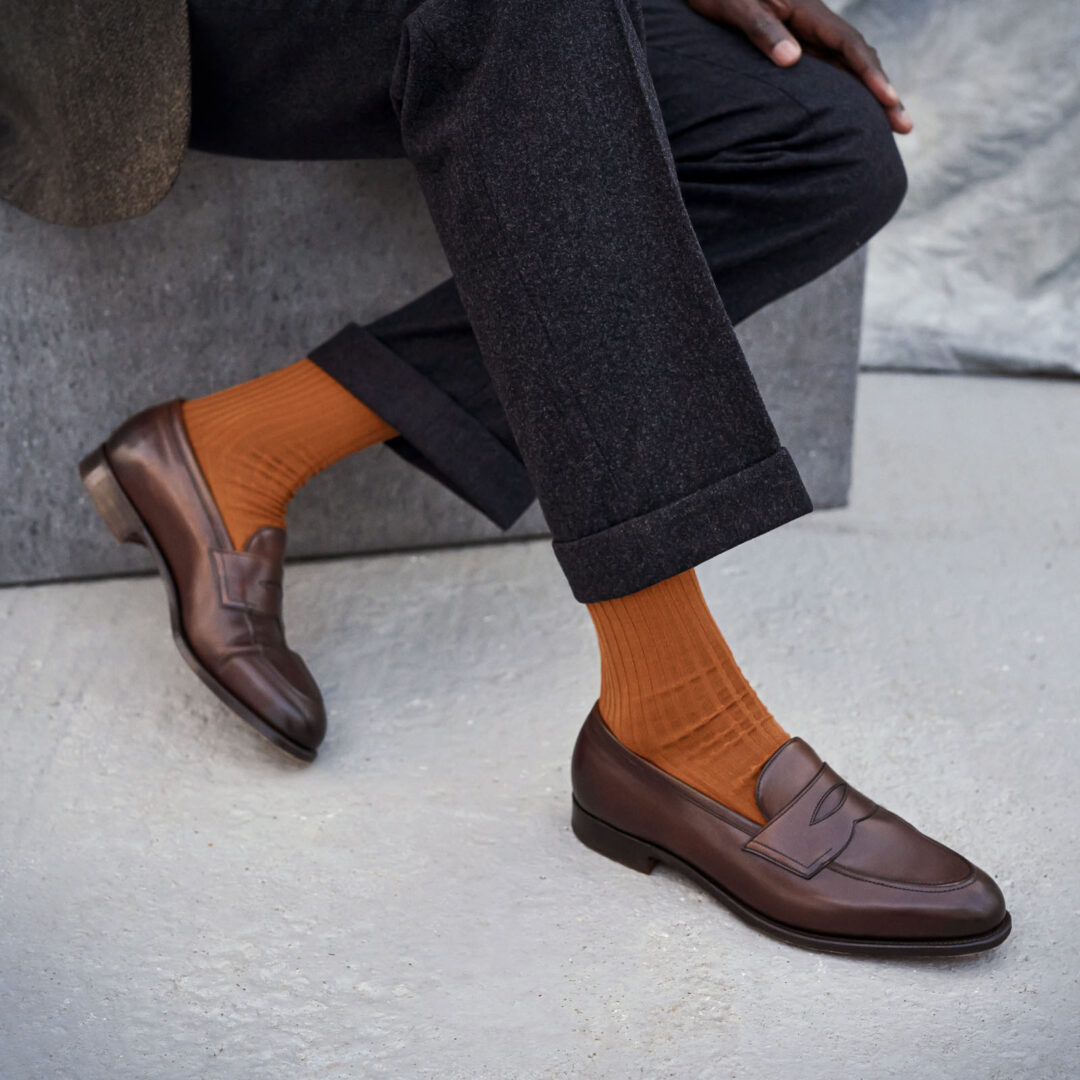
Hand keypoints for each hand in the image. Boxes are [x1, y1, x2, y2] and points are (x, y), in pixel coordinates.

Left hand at [687, 0, 912, 133]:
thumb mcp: (737, 6)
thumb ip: (762, 30)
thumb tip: (792, 59)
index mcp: (808, 11)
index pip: (849, 45)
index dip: (871, 74)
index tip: (888, 100)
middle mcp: (814, 25)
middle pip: (858, 60)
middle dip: (883, 92)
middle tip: (904, 127)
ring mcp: (806, 39)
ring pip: (846, 70)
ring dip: (869, 99)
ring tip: (889, 131)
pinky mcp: (793, 50)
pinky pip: (826, 75)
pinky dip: (844, 97)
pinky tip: (851, 120)